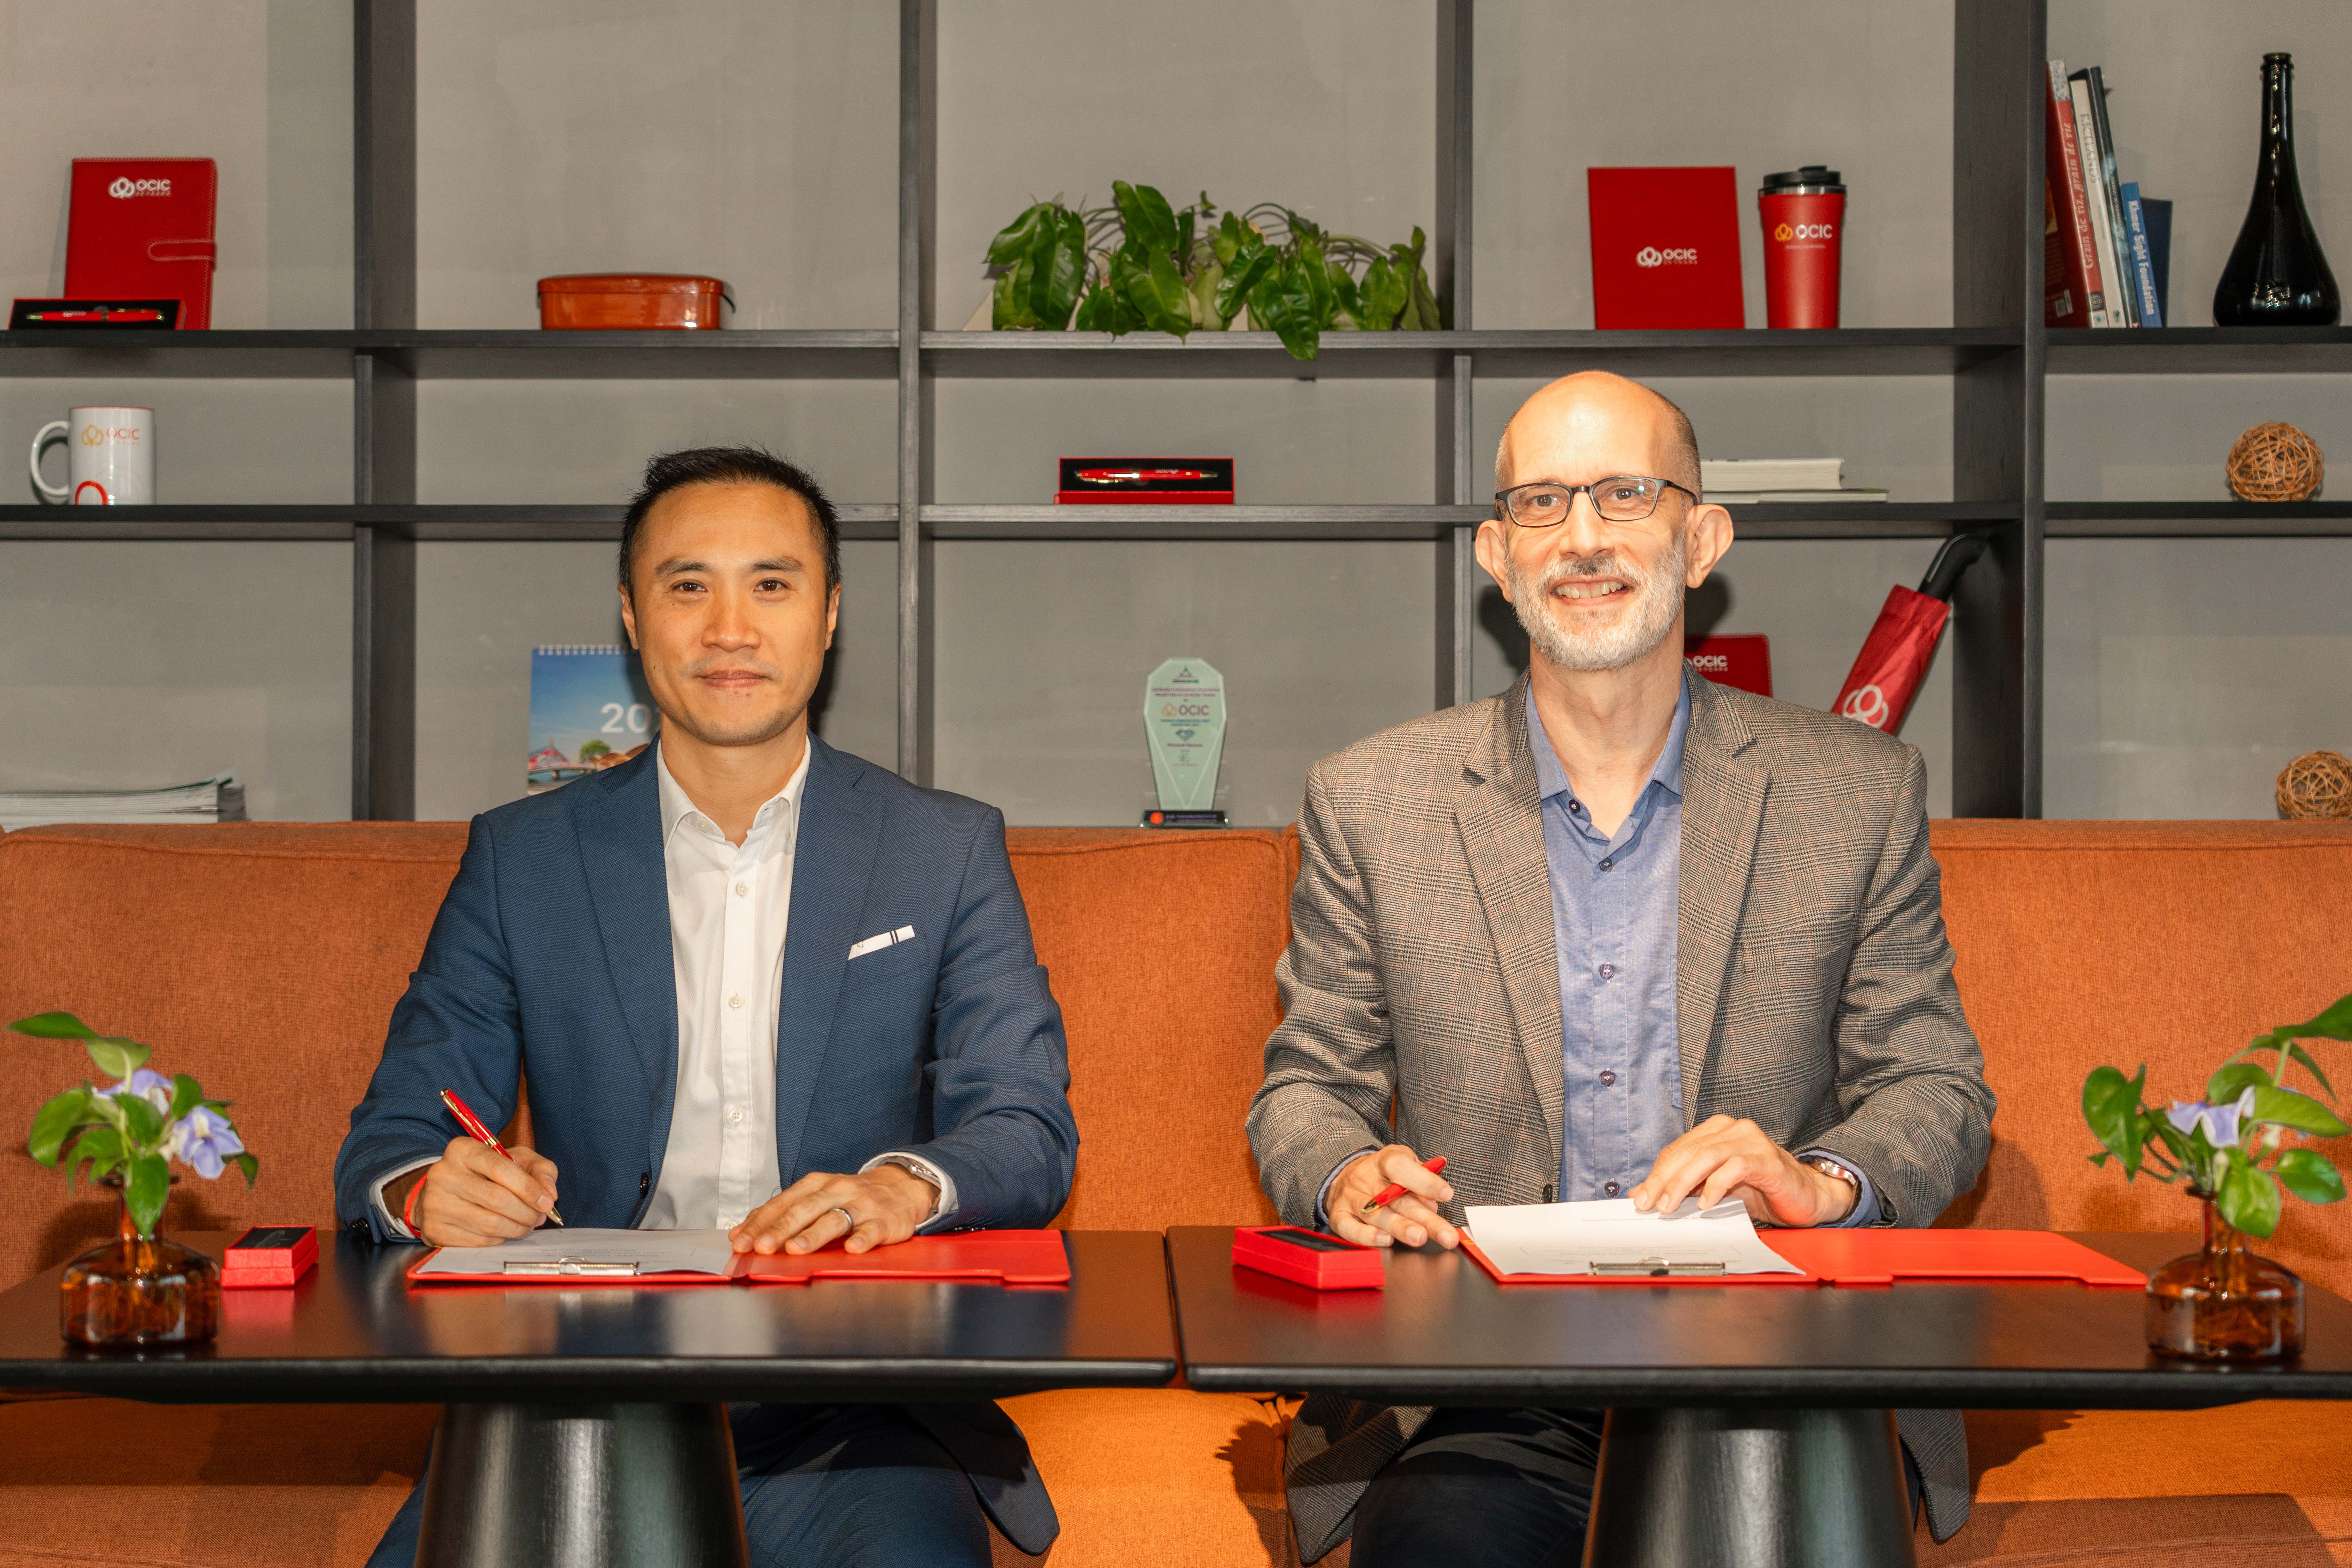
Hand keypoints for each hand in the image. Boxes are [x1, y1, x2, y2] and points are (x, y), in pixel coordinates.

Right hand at [390, 1136, 559, 1246]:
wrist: (442, 1192)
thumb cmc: (485, 1173)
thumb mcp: (515, 1159)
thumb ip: (540, 1169)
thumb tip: (549, 1194)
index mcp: (463, 1150)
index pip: (501, 1169)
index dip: (529, 1189)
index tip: (546, 1202)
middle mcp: (443, 1174)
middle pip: (496, 1199)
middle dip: (526, 1212)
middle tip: (538, 1218)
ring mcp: (435, 1203)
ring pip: (488, 1224)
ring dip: (516, 1229)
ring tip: (526, 1225)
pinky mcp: (434, 1228)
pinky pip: (477, 1240)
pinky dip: (498, 1239)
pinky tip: (504, 1232)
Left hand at [729, 1164, 938, 1255]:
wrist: (901, 1187)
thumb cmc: (849, 1198)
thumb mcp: (815, 1197)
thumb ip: (780, 1214)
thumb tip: (739, 1234)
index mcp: (815, 1184)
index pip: (782, 1203)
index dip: (760, 1223)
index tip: (741, 1242)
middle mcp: (837, 1190)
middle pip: (804, 1209)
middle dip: (781, 1229)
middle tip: (762, 1247)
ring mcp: (861, 1205)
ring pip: (834, 1219)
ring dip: (813, 1234)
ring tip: (795, 1249)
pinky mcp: (884, 1221)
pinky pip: (872, 1230)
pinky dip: (862, 1239)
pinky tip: (852, 1249)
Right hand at [1326, 1144, 1457, 1249]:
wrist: (1345, 1175)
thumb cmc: (1382, 1175)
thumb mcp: (1403, 1166)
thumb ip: (1419, 1182)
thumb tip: (1432, 1205)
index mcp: (1383, 1161)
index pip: (1400, 1166)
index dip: (1423, 1181)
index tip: (1446, 1194)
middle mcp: (1364, 1177)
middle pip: (1395, 1198)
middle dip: (1423, 1218)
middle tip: (1445, 1234)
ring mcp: (1349, 1196)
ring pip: (1375, 1214)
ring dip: (1399, 1227)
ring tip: (1419, 1237)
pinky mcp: (1338, 1215)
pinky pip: (1350, 1228)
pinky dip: (1367, 1236)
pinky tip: (1386, 1240)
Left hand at [1628, 1115, 1855, 1227]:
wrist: (1806, 1197)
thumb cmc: (1760, 1190)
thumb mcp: (1714, 1190)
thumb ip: (1682, 1188)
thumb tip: (1641, 1195)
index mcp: (1716, 1131)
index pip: (1677, 1150)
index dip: (1656, 1174)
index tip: (1640, 1198)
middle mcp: (1732, 1129)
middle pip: (1688, 1151)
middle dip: (1664, 1180)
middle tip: (1649, 1204)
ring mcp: (1751, 1141)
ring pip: (1707, 1156)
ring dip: (1684, 1182)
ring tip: (1670, 1206)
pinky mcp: (1767, 1158)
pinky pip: (1736, 1167)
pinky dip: (1717, 1185)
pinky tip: (1706, 1203)